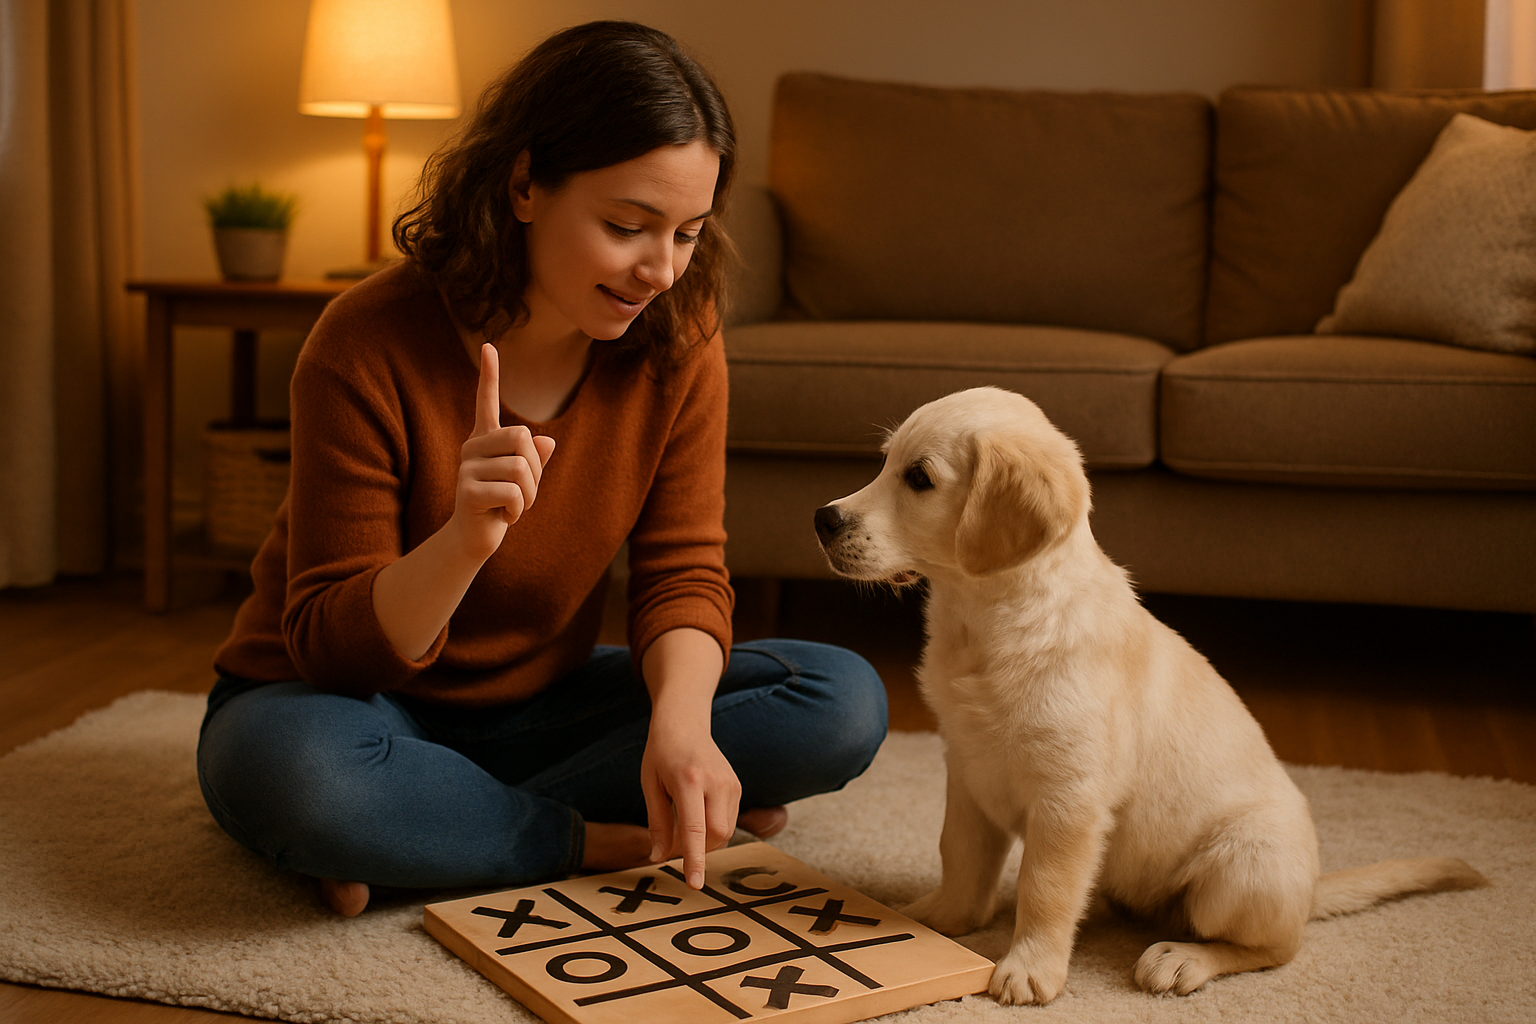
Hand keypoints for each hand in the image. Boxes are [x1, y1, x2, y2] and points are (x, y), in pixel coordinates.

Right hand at [452, 342, 555, 560]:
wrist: (475, 538)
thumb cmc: (501, 505)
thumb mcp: (525, 481)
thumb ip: (535, 460)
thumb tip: (547, 441)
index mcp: (485, 440)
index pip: (487, 402)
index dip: (489, 375)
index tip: (488, 346)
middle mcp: (472, 448)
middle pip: (521, 437)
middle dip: (535, 469)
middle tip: (523, 491)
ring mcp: (467, 469)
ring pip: (521, 469)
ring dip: (529, 495)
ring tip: (512, 506)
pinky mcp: (467, 491)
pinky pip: (513, 492)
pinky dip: (519, 510)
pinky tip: (503, 517)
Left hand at [641, 717, 740, 888]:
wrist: (685, 723)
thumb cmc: (661, 754)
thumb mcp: (650, 785)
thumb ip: (657, 823)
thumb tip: (658, 858)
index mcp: (688, 780)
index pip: (694, 829)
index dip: (694, 859)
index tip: (695, 884)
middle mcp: (715, 781)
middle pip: (717, 834)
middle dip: (699, 849)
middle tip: (674, 843)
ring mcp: (730, 783)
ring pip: (725, 831)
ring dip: (705, 840)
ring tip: (683, 820)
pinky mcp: (737, 786)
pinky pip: (728, 820)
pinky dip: (712, 828)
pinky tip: (697, 812)